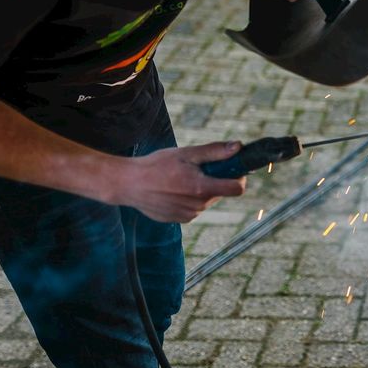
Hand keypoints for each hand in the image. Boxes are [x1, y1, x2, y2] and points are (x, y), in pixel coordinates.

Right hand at [107, 141, 248, 222]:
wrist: (128, 184)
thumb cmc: (156, 165)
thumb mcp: (186, 154)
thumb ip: (215, 152)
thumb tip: (239, 147)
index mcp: (201, 189)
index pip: (237, 189)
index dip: (239, 177)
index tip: (233, 168)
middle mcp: (198, 206)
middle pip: (220, 192)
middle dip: (215, 180)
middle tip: (196, 168)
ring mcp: (188, 215)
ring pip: (206, 200)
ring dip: (201, 189)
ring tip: (180, 178)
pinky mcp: (179, 219)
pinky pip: (194, 207)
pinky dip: (189, 198)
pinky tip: (173, 190)